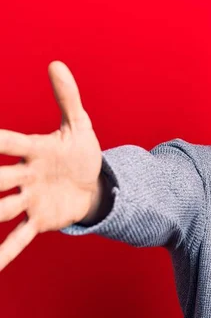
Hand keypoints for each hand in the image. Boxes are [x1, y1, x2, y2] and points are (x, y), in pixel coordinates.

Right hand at [0, 61, 101, 271]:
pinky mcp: (39, 220)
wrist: (94, 184)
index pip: (8, 142)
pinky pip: (17, 237)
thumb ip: (68, 98)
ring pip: (0, 208)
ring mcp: (28, 199)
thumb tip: (56, 64)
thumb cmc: (81, 152)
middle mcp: (24, 175)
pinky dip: (4, 253)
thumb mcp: (79, 126)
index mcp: (34, 150)